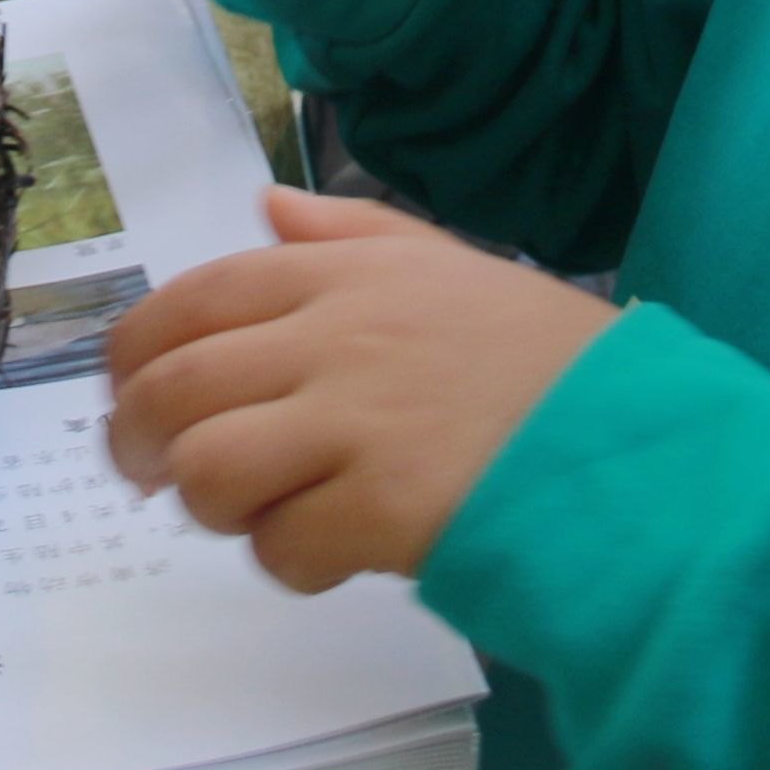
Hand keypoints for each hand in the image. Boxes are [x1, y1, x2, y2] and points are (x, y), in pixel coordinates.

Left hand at [103, 192, 618, 591]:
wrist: (638, 442)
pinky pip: (280, 547)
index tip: (131, 398)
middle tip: (155, 478)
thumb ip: (349, 231)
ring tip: (255, 515)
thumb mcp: (452, 263)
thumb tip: (267, 206)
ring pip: (208, 468)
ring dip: (212, 506)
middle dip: (140, 444)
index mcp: (344, 272)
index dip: (135, 357)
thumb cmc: (547, 361)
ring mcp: (356, 421)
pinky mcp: (381, 507)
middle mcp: (335, 335)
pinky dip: (288, 563)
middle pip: (174, 387)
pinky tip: (329, 554)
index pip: (190, 300)